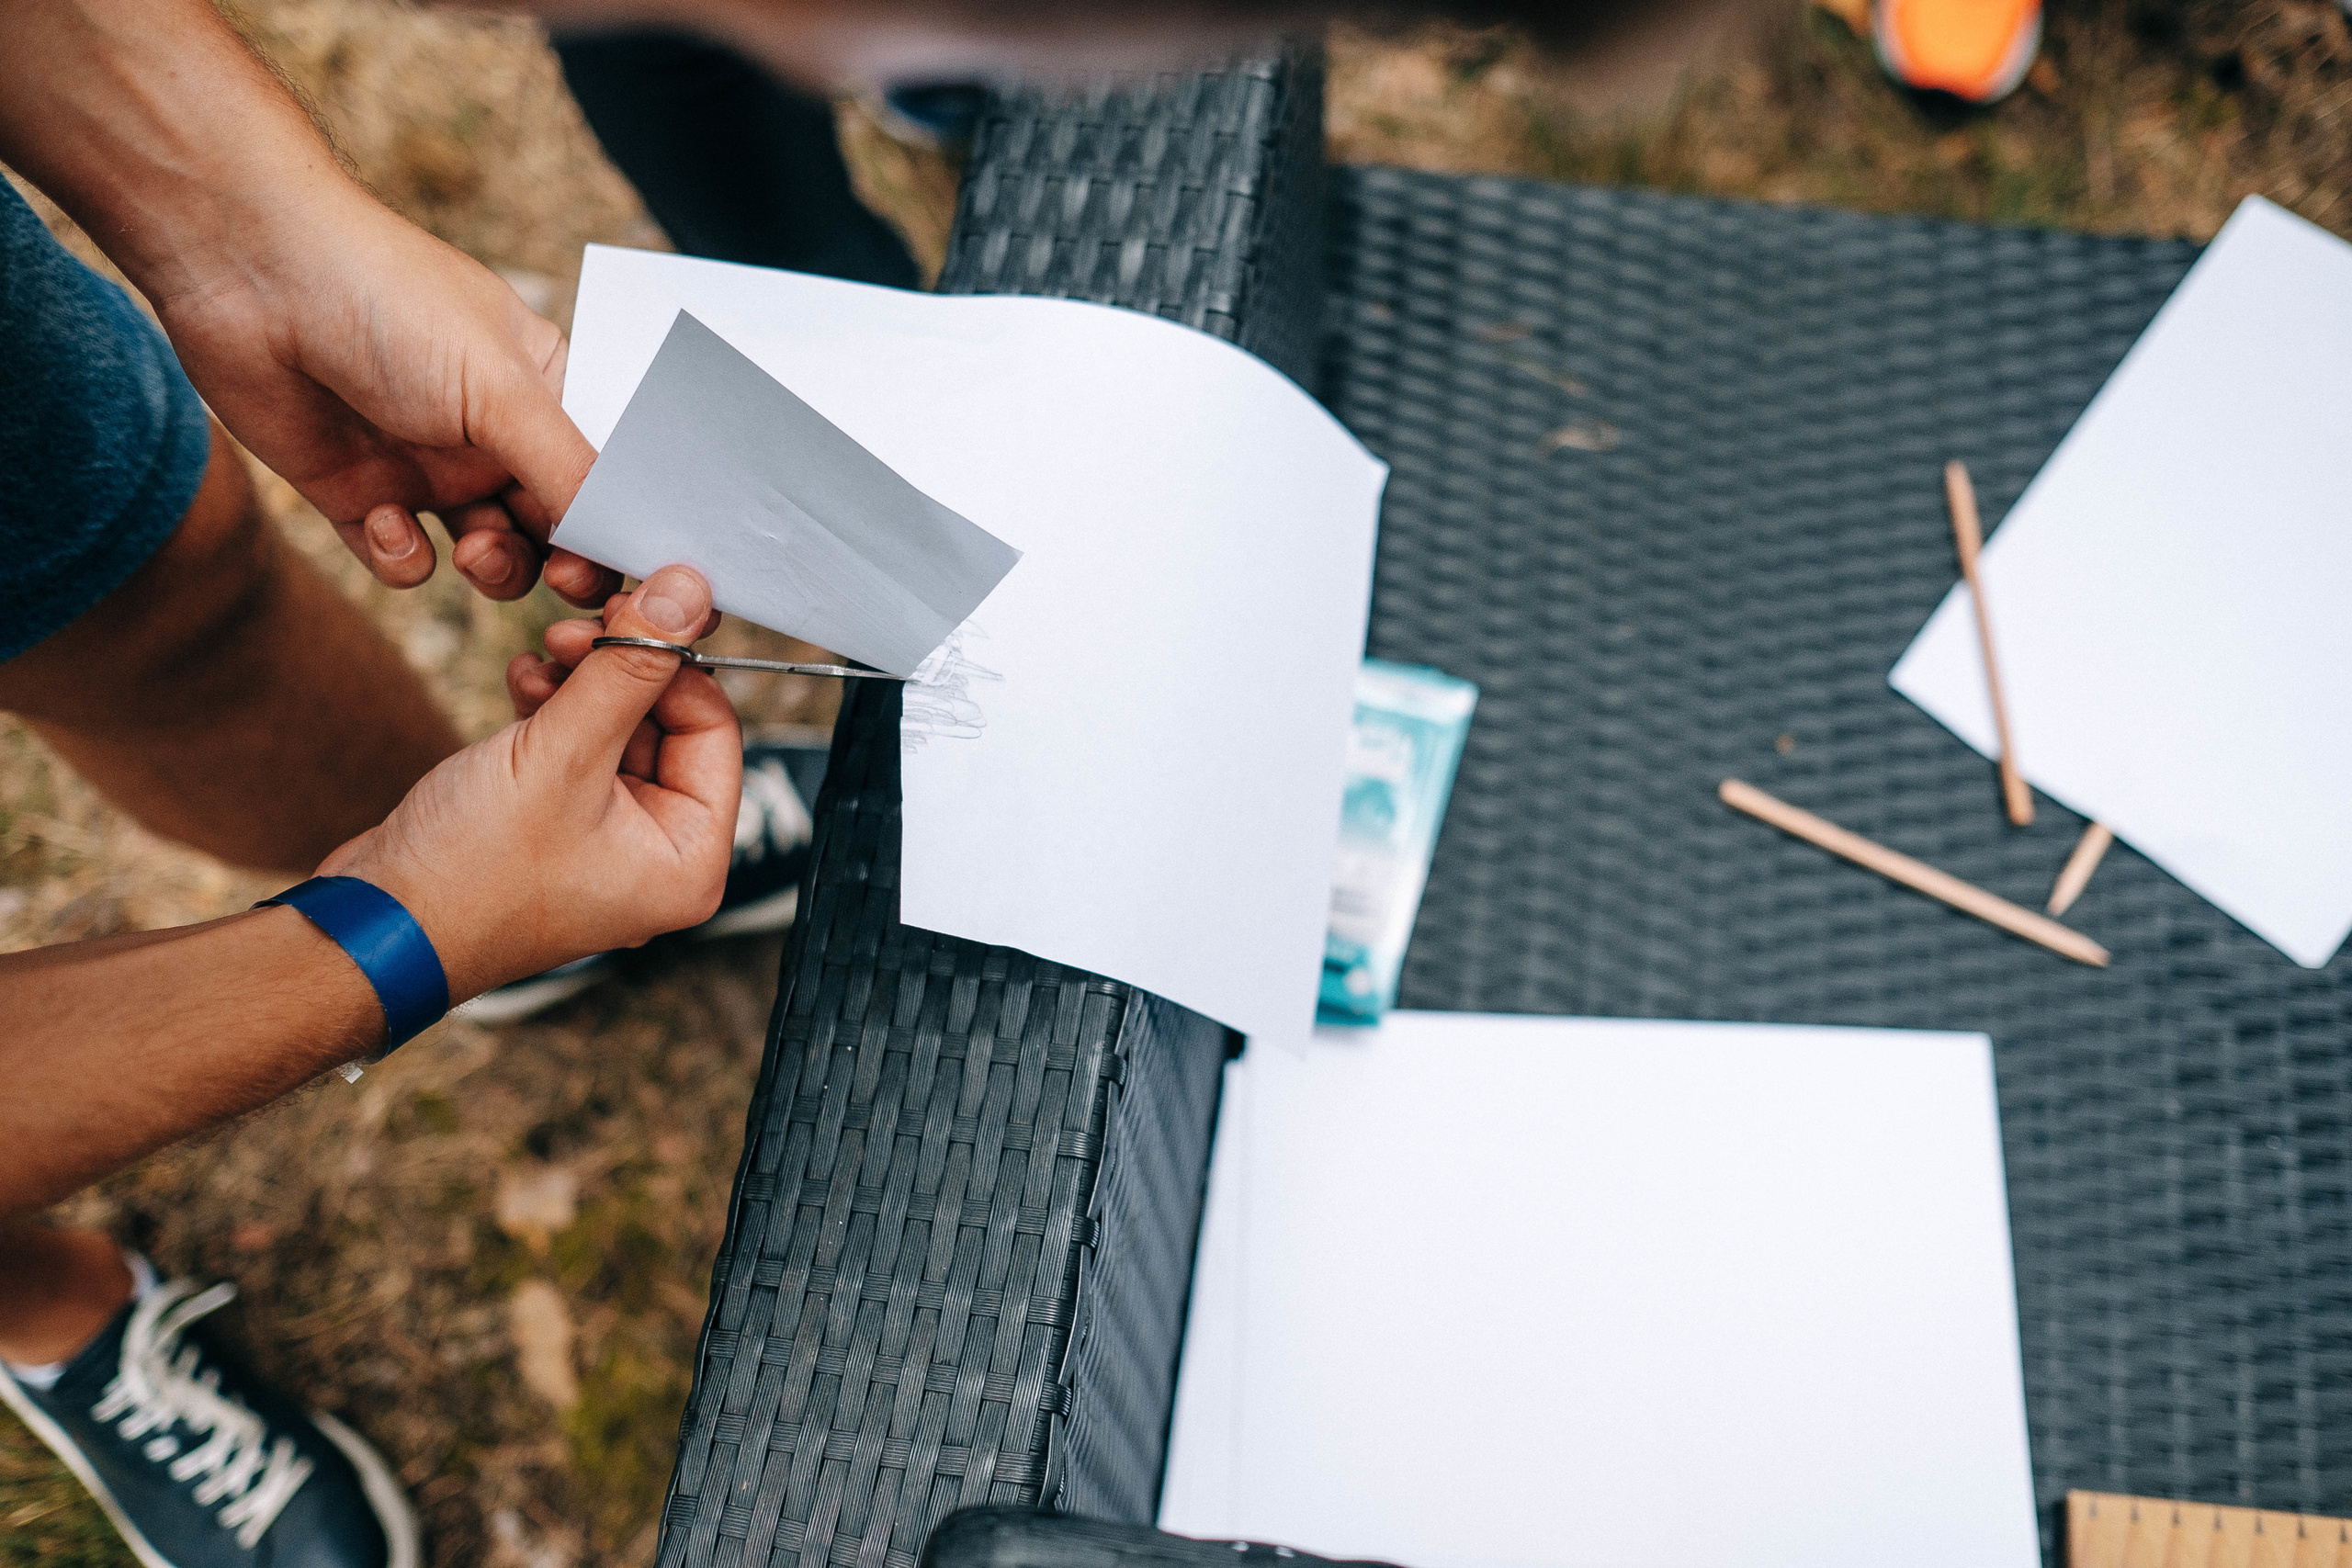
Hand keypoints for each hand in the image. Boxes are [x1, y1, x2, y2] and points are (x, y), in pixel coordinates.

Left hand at [152, 185, 620, 605]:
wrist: (248, 272)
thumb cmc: (390, 302)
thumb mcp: (501, 389)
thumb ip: (570, 471)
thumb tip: (631, 546)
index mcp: (545, 394)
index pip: (608, 479)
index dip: (624, 527)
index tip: (634, 562)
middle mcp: (494, 436)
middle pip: (558, 531)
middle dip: (565, 559)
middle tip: (564, 575)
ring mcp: (427, 468)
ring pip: (490, 558)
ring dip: (493, 567)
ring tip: (473, 549)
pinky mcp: (359, 495)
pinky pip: (403, 561)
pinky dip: (402, 558)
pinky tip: (384, 519)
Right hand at [317, 566, 738, 997]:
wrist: (373, 926)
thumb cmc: (472, 869)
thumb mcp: (561, 753)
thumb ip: (629, 668)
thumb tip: (687, 593)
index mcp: (690, 861)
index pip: (715, 731)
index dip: (674, 665)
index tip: (631, 609)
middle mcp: (658, 857)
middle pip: (667, 726)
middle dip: (620, 669)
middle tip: (572, 627)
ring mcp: (604, 841)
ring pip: (617, 729)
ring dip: (582, 681)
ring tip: (539, 657)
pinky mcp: (555, 823)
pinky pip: (576, 748)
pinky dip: (553, 709)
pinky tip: (520, 682)